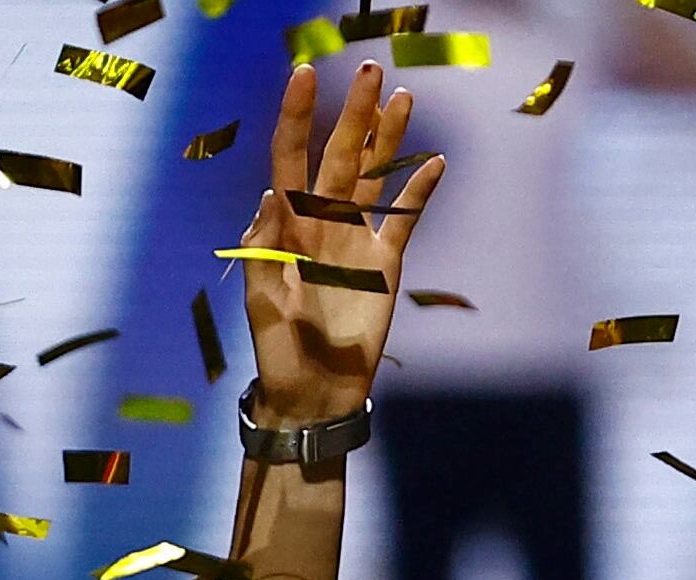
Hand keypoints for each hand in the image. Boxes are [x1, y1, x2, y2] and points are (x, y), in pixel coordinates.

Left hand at [238, 59, 440, 425]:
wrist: (315, 392)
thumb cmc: (278, 350)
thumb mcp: (261, 299)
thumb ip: (264, 247)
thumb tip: (271, 194)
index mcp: (288, 225)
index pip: (290, 159)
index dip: (297, 118)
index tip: (304, 75)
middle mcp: (322, 222)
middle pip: (338, 156)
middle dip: (353, 113)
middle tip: (368, 70)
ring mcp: (355, 238)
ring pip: (373, 177)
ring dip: (387, 139)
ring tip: (403, 97)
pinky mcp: (385, 262)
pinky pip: (405, 218)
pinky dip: (418, 192)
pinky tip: (434, 163)